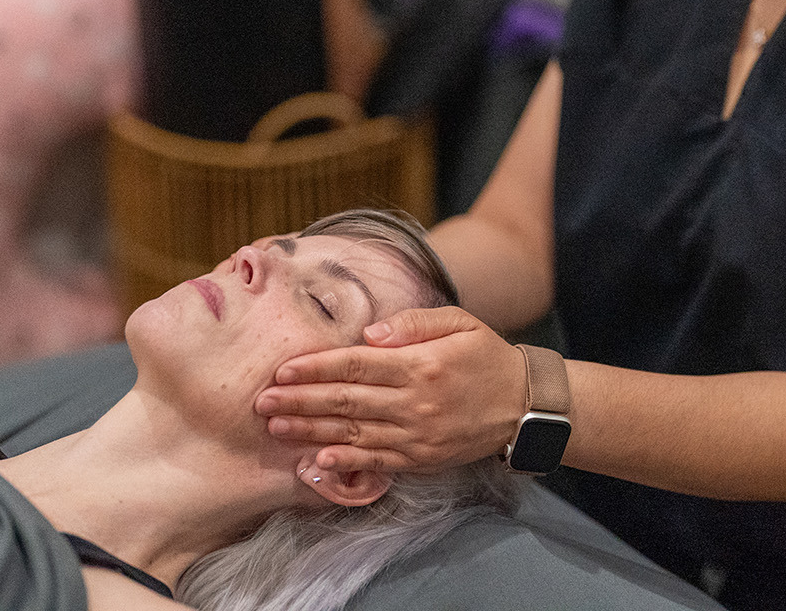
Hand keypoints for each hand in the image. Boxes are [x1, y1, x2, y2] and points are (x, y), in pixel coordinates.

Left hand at [253, 306, 527, 472]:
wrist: (524, 404)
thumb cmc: (486, 356)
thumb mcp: (459, 322)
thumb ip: (413, 322)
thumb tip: (369, 333)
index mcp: (420, 364)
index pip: (356, 365)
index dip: (316, 368)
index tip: (283, 371)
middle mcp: (414, 403)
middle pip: (346, 401)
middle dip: (300, 402)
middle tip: (262, 403)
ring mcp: (416, 436)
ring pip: (353, 434)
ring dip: (310, 433)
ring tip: (276, 429)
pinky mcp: (420, 460)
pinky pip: (374, 462)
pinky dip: (343, 463)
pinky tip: (315, 461)